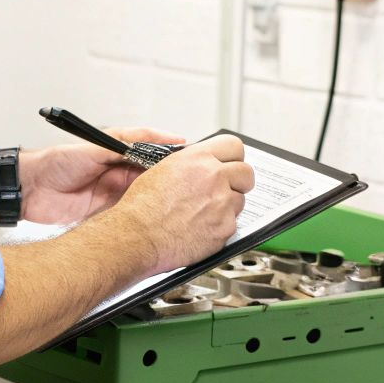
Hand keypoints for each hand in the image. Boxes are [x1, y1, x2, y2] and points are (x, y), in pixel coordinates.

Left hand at [20, 126, 184, 224]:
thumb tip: (150, 142)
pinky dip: (143, 219)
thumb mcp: (93, 147)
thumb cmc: (56, 162)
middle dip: (170, 180)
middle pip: (154, 177)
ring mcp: (116, 195)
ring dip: (159, 201)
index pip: (152, 153)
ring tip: (177, 203)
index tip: (187, 157)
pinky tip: (155, 220)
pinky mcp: (109, 215)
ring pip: (146, 198)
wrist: (32, 190)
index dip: (170, 155)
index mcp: (119, 154)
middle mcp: (120, 174)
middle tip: (188, 183)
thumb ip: (122, 144)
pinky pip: (131, 217)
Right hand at [109, 134, 253, 273]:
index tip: (230, 165)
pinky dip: (219, 227)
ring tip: (203, 213)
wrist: (138, 236)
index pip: (234, 146)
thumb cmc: (142, 207)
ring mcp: (222, 203)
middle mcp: (214, 177)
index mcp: (198, 159)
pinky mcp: (225, 228)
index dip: (233, 158)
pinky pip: (232, 224)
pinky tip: (200, 228)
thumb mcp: (164, 169)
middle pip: (246, 173)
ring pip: (240, 200)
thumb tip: (204, 165)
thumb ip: (191, 164)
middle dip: (238, 182)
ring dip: (227, 206)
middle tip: (226, 190)